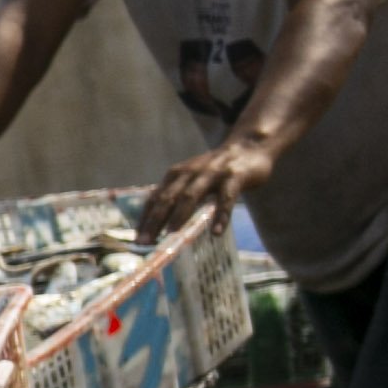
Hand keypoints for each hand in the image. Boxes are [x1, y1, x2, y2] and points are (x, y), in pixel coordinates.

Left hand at [140, 139, 271, 240]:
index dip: (145, 218)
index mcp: (177, 174)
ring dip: (179, 216)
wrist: (249, 146)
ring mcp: (212, 173)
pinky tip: (216, 232)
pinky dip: (221, 215)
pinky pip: (226, 198)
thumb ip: (177, 194)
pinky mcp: (235, 176)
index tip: (137, 239)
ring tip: (171, 235)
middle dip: (154, 220)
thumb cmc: (215, 169)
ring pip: (192, 196)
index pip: (155, 198)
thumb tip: (157, 223)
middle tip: (146, 242)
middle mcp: (190, 172)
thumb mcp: (192, 177)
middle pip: (168, 197)